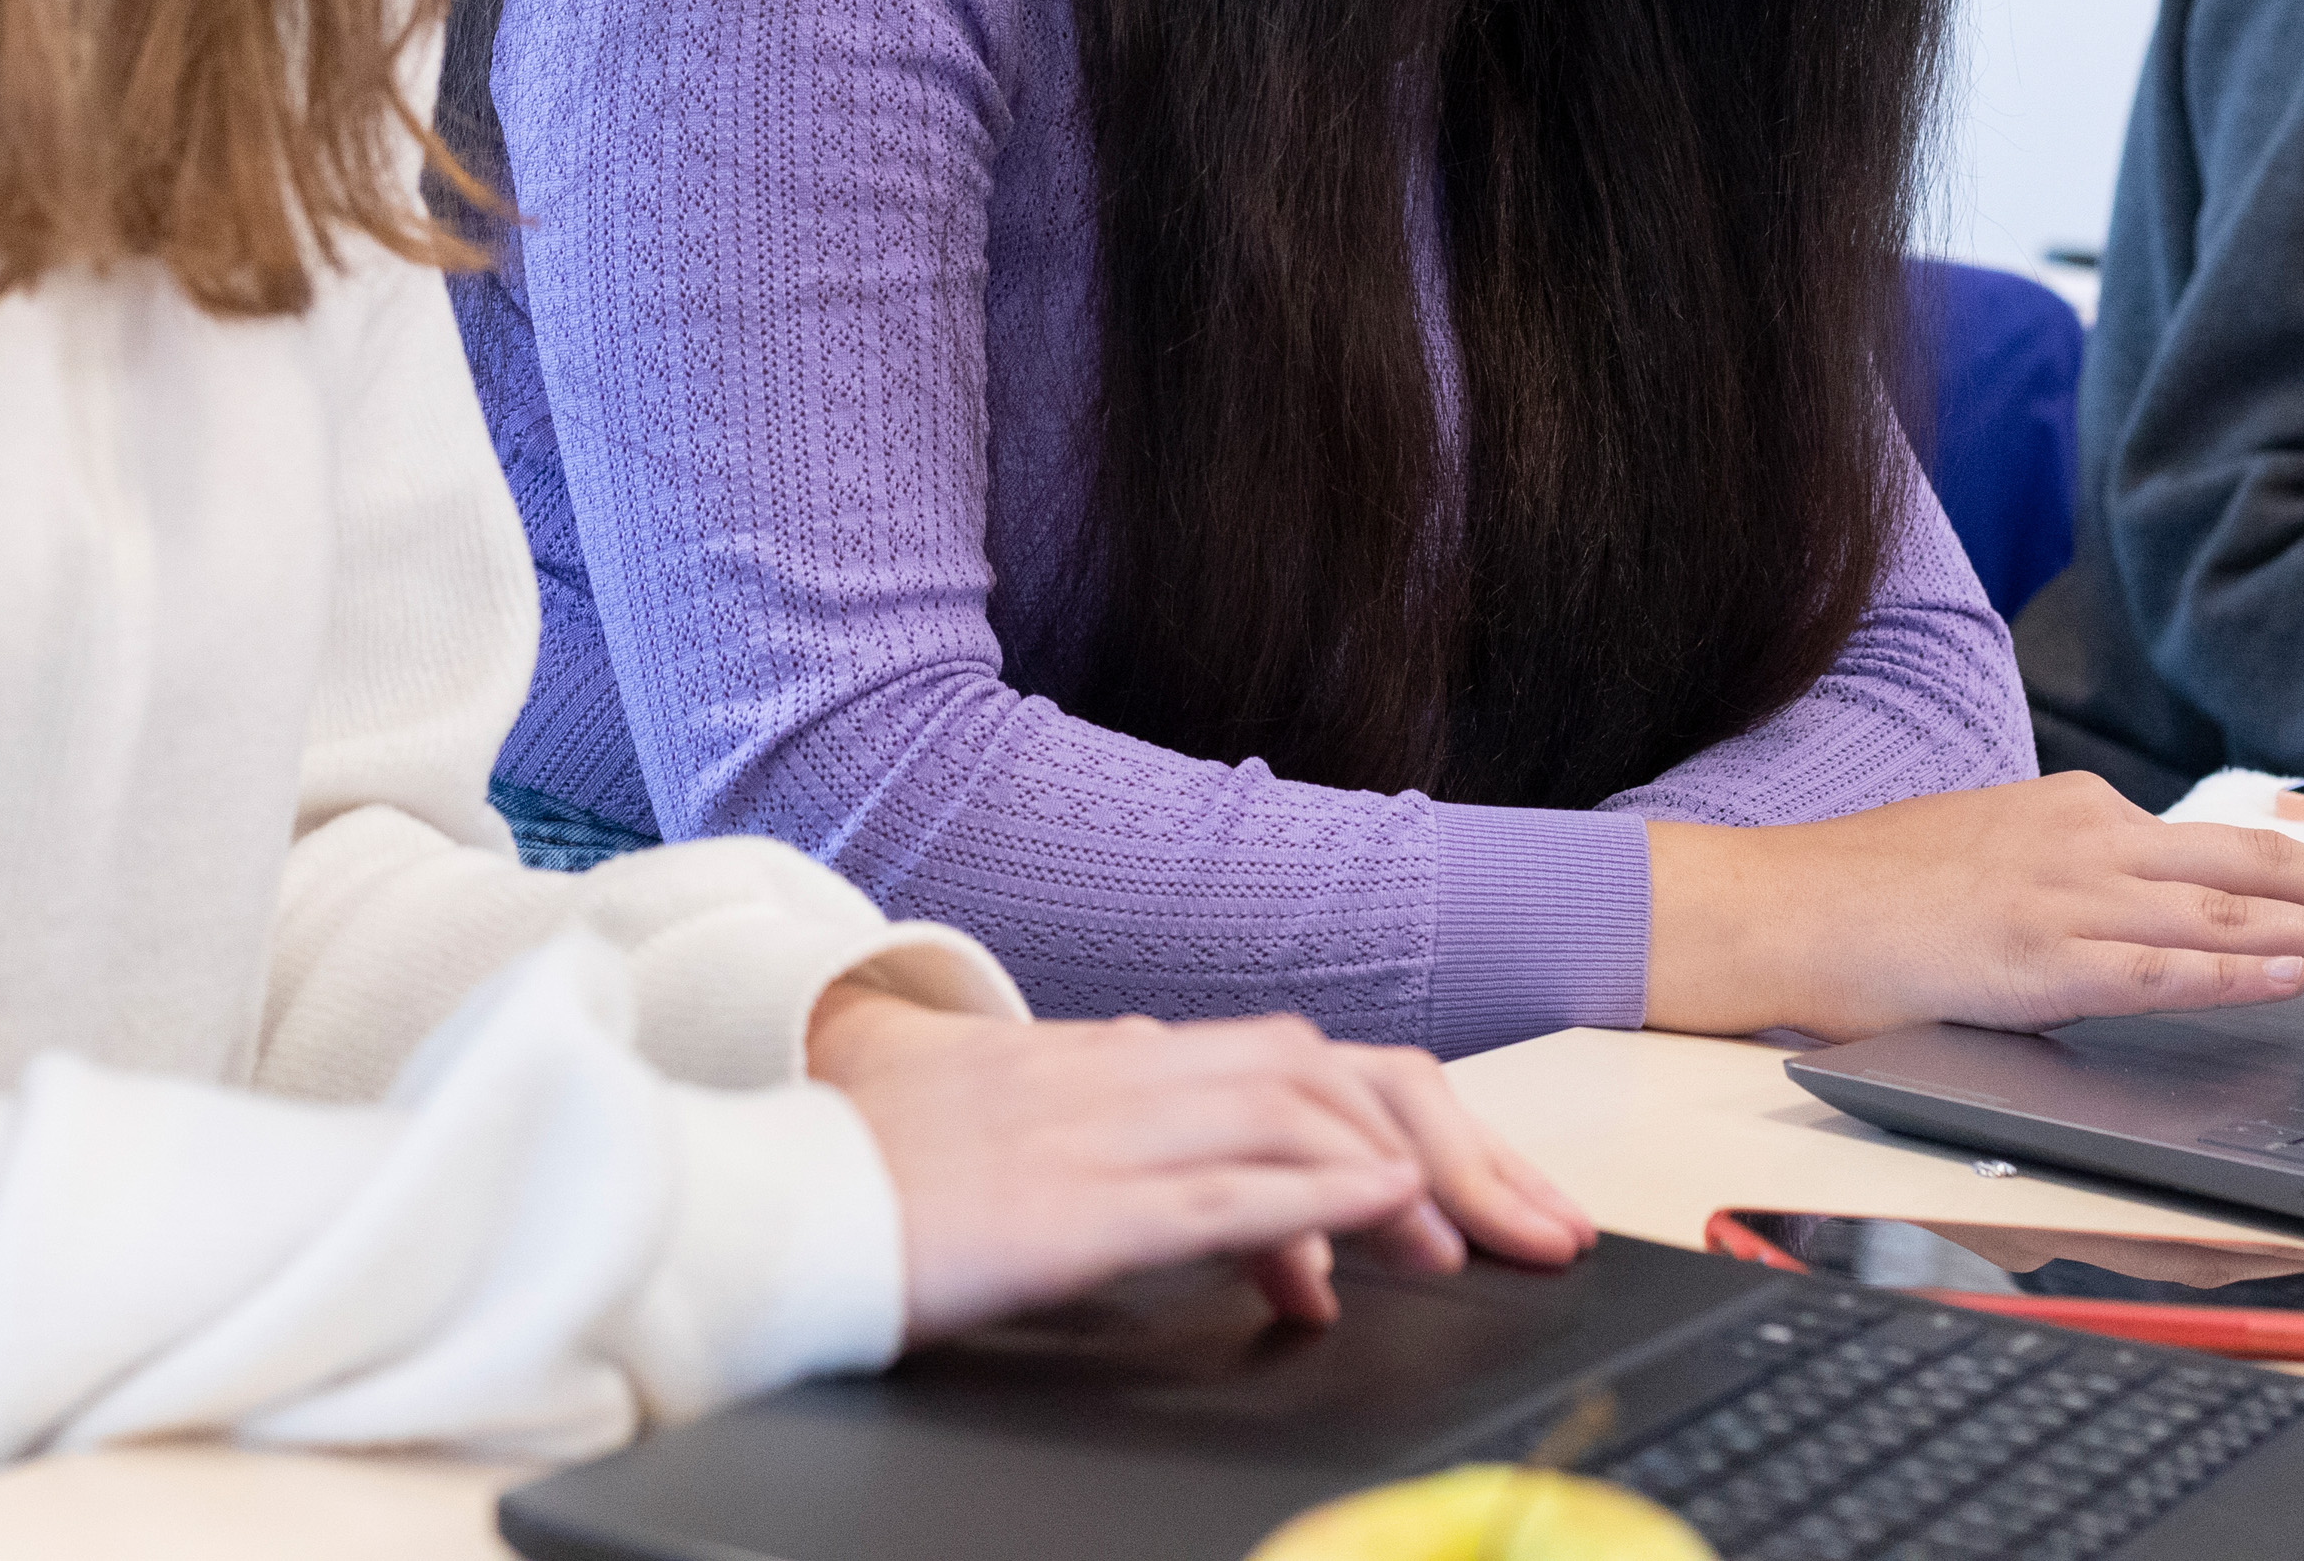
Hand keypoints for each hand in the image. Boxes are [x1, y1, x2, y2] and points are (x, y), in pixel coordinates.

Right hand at [806, 987, 1594, 1342]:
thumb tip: (1269, 1225)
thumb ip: (1139, 1156)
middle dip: (1451, 1145)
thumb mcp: (1024, 1146)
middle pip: (1330, 1074)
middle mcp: (1124, 1075)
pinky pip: (1218, 1189)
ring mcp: (1100, 1133)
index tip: (1486, 1195)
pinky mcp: (1069, 1207)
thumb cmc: (878, 1181)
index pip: (1301, 1062)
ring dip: (1406, 1175)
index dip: (1410, 1119)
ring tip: (1476, 1240)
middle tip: (1534, 1226)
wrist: (769, 1198)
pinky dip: (1315, 1198)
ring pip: (1294, 1113)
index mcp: (1116, 1062)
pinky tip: (1381, 1218)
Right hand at [1640, 772, 2303, 1040]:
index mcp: (2074, 815)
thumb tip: (2133, 909)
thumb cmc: (1868, 892)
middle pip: (2248, 865)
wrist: (1773, 906)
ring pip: (2222, 916)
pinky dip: (2232, 975)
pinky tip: (2292, 979)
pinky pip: (2154, 970)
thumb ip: (2068, 875)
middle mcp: (2082, 842)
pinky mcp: (2032, 961)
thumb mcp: (1988, 854)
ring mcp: (2059, 900)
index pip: (2219, 843)